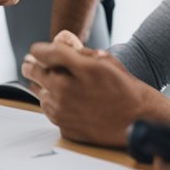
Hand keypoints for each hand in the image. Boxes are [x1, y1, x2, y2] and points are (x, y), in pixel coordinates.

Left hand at [23, 40, 169, 147]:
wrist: (139, 121)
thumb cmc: (126, 90)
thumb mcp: (105, 61)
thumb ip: (78, 52)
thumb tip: (59, 43)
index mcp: (78, 70)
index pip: (43, 52)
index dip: (39, 50)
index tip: (37, 51)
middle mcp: (66, 91)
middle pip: (33, 71)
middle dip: (32, 65)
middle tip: (30, 63)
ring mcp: (63, 111)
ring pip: (39, 92)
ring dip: (44, 86)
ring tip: (57, 84)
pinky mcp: (64, 126)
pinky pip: (49, 111)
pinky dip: (54, 104)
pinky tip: (67, 101)